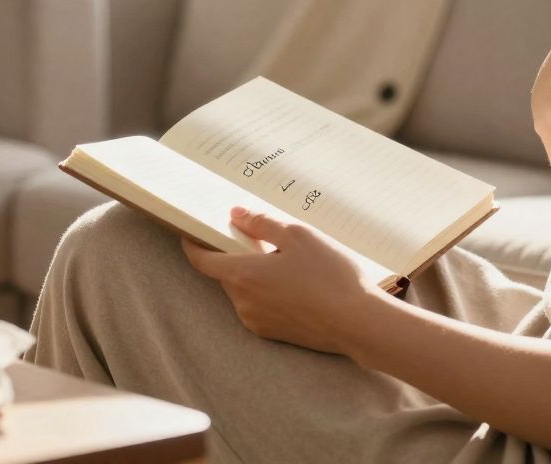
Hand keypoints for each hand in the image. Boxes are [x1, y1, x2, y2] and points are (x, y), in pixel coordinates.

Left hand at [181, 206, 381, 354]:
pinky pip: (261, 307)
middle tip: (262, 240)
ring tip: (289, 263)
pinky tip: (297, 285)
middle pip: (227, 274)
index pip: (201, 260)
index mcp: (242, 275)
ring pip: (245, 291)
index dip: (192, 244)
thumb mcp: (297, 235)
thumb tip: (236, 214)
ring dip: (256, 276)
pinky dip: (269, 293)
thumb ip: (261, 223)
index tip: (190, 232)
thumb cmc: (329, 275)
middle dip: (237, 256)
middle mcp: (243, 302)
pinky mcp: (274, 334)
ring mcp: (257, 322)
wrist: (360, 323)